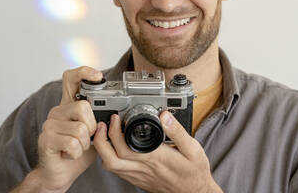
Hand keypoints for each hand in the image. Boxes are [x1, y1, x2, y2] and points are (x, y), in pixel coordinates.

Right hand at [29, 66, 101, 191]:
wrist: (60, 172)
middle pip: (83, 107)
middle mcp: (58, 110)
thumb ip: (101, 119)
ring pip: (80, 128)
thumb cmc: (78, 150)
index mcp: (70, 105)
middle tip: (86, 137)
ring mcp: (50, 123)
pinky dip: (77, 152)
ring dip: (85, 143)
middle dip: (92, 127)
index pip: (71, 78)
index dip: (84, 72)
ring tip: (77, 147)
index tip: (98, 75)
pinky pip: (73, 143)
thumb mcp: (95, 131)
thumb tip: (115, 113)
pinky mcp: (46, 138)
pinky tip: (70, 154)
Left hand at [93, 111, 222, 192]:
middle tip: (104, 124)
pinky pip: (117, 172)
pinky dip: (110, 159)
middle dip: (102, 139)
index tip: (116, 118)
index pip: (125, 147)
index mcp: (156, 157)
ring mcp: (139, 176)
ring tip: (105, 134)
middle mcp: (144, 168)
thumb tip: (164, 116)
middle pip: (111, 157)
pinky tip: (115, 149)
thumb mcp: (193, 149)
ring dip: (103, 150)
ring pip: (111, 166)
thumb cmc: (194, 172)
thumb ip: (177, 131)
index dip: (115, 131)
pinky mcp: (138, 181)